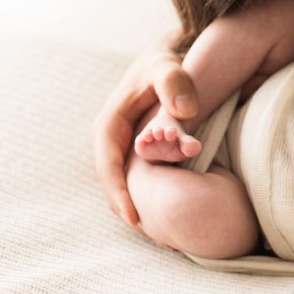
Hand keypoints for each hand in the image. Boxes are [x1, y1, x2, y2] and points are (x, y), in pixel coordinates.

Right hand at [93, 29, 198, 228]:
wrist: (166, 56)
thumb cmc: (165, 61)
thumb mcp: (167, 66)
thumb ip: (174, 83)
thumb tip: (184, 111)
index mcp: (110, 123)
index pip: (109, 166)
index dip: (120, 193)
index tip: (135, 218)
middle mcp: (113, 139)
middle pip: (115, 183)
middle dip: (129, 209)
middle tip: (153, 238)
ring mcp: (125, 147)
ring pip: (129, 184)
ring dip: (140, 206)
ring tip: (162, 236)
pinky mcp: (140, 150)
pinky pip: (142, 178)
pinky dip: (151, 195)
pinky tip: (169, 214)